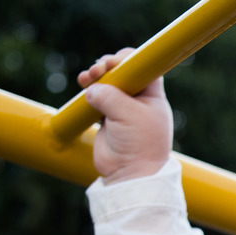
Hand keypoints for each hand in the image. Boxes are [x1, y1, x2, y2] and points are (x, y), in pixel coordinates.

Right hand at [78, 48, 173, 182]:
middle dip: (107, 67)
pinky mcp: (107, 119)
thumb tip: (91, 89)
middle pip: (122, 72)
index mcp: (153, 98)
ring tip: (86, 77)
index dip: (127, 60)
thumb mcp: (128, 114)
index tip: (114, 63)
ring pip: (107, 84)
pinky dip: (88, 90)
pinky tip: (82, 85)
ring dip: (95, 76)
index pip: (143, 68)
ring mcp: (122, 110)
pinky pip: (96, 98)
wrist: (130, 175)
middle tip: (97, 70)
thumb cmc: (139, 145)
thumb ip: (110, 96)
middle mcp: (139, 101)